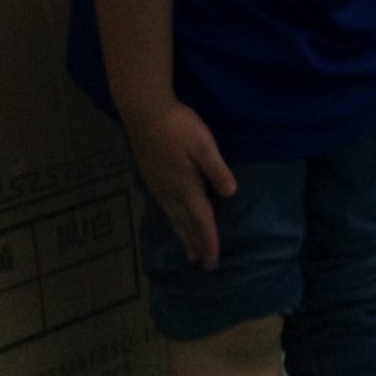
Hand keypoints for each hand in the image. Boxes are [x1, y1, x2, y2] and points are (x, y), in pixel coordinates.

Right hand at [126, 103, 235, 268]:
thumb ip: (216, 169)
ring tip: (189, 252)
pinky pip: (164, 208)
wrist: (144, 111)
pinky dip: (172, 221)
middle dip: (196, 244)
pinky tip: (173, 221)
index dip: (208, 240)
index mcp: (185, 186)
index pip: (201, 219)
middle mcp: (170, 192)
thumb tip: (231, 193)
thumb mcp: (203, 145)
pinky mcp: (152, 177)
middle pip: (186, 224)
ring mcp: (158, 186)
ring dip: (183, 236)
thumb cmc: (178, 125)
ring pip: (173, 218)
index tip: (213, 260)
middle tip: (204, 264)